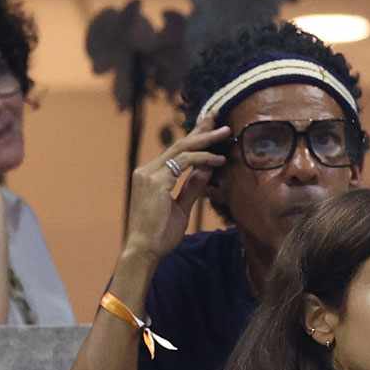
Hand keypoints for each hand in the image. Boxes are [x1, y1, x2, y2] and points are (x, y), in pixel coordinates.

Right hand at [123, 124, 230, 263]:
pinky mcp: (156, 182)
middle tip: (218, 119)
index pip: (175, 152)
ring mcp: (149, 175)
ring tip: (225, 133)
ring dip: (206, 140)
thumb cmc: (160, 234)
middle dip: (200, 131)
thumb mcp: (180, 207)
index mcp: (150, 176)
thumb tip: (206, 171)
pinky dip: (203, 159)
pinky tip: (218, 160)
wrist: (144, 250)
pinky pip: (184, 163)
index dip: (194, 139)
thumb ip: (191, 188)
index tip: (210, 128)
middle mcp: (147, 171)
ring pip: (182, 149)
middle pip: (179, 145)